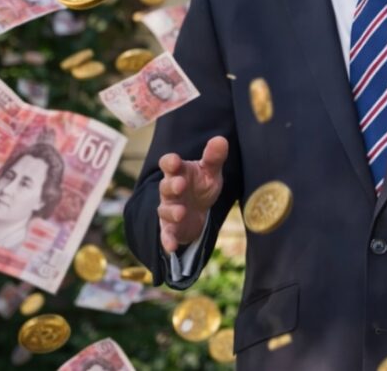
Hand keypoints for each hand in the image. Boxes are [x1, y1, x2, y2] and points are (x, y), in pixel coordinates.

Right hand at [157, 136, 227, 253]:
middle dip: (171, 185)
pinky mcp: (171, 228)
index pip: (169, 164)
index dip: (170, 162)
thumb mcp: (211, 172)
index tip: (175, 161)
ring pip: (165, 209)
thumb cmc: (201, 186)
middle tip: (180, 184)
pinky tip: (171, 247)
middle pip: (165, 186)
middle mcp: (170, 190)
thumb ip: (214, 157)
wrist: (200, 211)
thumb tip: (221, 139)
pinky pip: (166, 234)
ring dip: (171, 210)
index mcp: (179, 172)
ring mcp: (169, 209)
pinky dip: (167, 240)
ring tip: (181, 212)